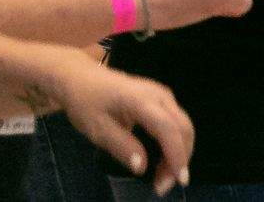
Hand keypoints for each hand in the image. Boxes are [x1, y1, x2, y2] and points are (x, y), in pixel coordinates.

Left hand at [51, 53, 193, 195]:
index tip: (177, 181)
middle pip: (183, 127)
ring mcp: (162, 95)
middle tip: (164, 185)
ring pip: (183, 125)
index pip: (167, 129)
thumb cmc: (86, 102)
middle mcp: (159, 95)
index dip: (176, 155)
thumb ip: (121, 147)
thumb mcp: (97, 129)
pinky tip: (163, 159)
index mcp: (141, 100)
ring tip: (163, 176)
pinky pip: (176, 122)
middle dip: (181, 158)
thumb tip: (142, 167)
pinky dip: (175, 142)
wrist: (80, 78)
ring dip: (179, 152)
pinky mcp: (161, 98)